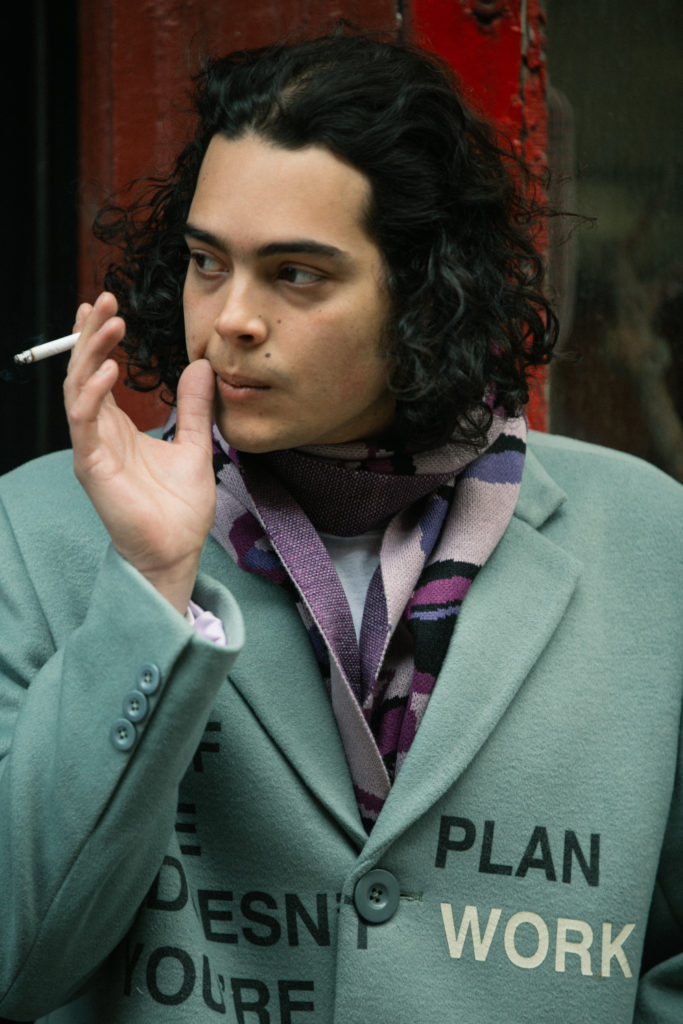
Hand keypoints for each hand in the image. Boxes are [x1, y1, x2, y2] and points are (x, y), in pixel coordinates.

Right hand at [64, 292, 215, 614]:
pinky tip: (109, 368)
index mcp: (118, 426)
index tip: (111, 307)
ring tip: (109, 323)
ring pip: (78, 388)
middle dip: (91, 333)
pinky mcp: (92, 465)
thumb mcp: (197, 445)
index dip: (100, 338)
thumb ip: (196, 408)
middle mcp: (99, 432)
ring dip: (90, 352)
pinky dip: (93, 392)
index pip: (99, 371)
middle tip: (106, 299)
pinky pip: (84, 421)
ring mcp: (92, 448)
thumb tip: (202, 367)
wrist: (178, 551)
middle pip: (83, 370)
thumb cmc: (181, 508)